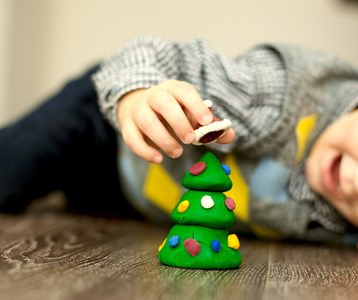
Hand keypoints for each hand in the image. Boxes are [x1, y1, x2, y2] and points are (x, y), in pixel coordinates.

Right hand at [117, 80, 235, 162]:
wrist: (140, 105)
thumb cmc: (174, 111)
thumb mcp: (192, 113)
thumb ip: (211, 126)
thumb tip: (230, 135)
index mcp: (174, 89)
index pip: (185, 92)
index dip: (196, 106)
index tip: (207, 122)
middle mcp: (154, 96)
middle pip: (163, 103)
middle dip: (178, 121)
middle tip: (190, 140)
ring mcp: (138, 110)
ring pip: (146, 121)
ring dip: (163, 139)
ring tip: (177, 152)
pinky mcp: (127, 125)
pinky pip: (131, 138)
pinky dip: (144, 151)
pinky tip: (158, 159)